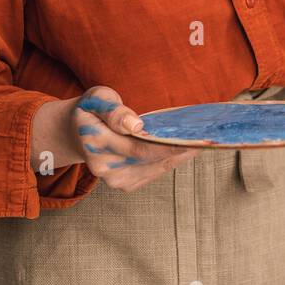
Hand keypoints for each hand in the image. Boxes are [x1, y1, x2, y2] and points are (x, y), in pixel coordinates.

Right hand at [70, 86, 200, 192]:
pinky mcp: (125, 185)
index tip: (194, 140)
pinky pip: (154, 172)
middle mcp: (105, 168)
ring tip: (201, 139)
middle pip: (151, 160)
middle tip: (209, 137)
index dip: (168, 145)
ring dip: (180, 155)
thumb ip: (114, 111)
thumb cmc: (91, 110)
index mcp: (95, 143)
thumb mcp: (96, 99)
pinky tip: (185, 148)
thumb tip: (135, 125)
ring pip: (156, 168)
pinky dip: (171, 160)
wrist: (76, 133)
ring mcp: (114, 180)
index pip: (139, 148)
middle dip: (180, 149)